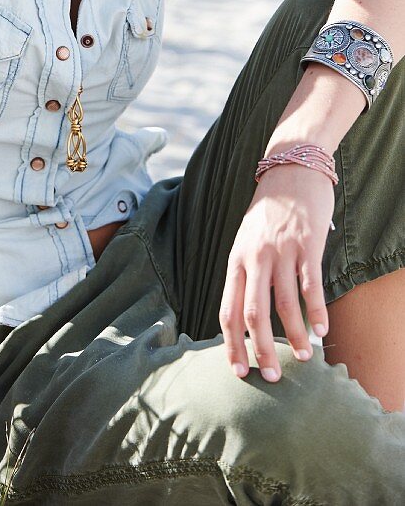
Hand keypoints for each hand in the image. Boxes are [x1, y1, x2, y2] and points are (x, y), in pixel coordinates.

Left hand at [219, 163, 333, 381]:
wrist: (291, 170)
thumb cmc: (268, 210)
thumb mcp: (246, 239)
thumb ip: (245, 272)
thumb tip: (246, 314)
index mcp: (235, 260)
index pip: (226, 310)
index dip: (231, 344)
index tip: (239, 371)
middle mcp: (254, 258)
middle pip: (252, 314)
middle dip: (261, 350)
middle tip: (273, 377)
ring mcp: (281, 251)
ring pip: (283, 304)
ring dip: (294, 336)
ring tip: (306, 358)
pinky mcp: (307, 245)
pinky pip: (310, 285)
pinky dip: (316, 311)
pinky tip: (322, 330)